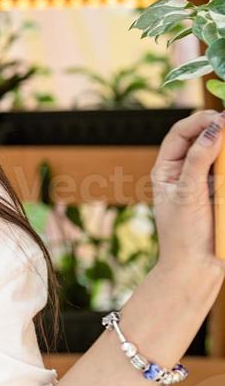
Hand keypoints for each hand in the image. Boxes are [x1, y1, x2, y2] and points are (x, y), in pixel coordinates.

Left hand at [151, 109, 224, 281]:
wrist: (198, 270)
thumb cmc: (183, 234)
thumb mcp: (188, 193)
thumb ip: (199, 160)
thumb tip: (214, 129)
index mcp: (166, 169)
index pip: (180, 134)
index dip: (198, 121)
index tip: (219, 116)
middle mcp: (184, 172)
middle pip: (203, 141)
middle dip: (218, 131)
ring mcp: (205, 183)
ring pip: (218, 158)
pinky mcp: (221, 195)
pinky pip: (224, 173)